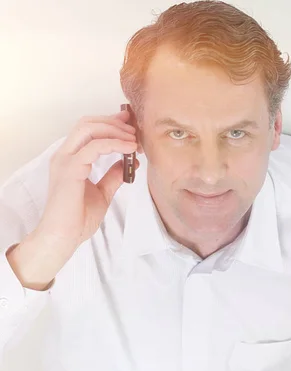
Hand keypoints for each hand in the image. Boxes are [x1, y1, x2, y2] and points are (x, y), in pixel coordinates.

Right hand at [8, 110, 138, 289]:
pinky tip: (129, 149)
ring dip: (115, 130)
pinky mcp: (70, 169)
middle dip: (113, 122)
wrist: (64, 236)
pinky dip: (114, 144)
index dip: (110, 123)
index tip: (131, 126)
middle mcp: (65, 155)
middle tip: (135, 129)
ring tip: (135, 140)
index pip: (87, 130)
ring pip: (89, 129)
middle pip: (87, 123)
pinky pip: (94, 147)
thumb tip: (128, 163)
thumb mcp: (102, 192)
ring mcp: (65, 160)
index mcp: (70, 159)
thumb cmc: (79, 218)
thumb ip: (112, 176)